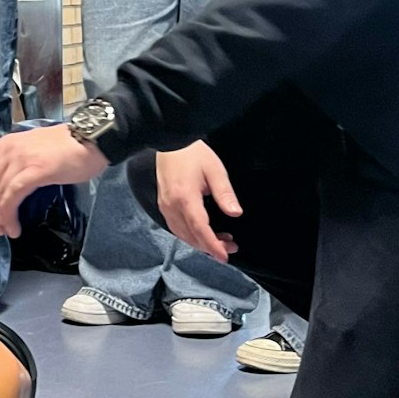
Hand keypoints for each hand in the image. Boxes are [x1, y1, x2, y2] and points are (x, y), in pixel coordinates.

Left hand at [0, 127, 108, 237]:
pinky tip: (14, 225)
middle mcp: (9, 149)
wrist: (93, 138)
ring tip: (8, 231)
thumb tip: (13, 186)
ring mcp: (21, 159)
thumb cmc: (69, 147)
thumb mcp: (36, 151)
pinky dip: (9, 213)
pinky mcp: (34, 171)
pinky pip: (12, 196)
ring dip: (0, 217)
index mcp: (7, 144)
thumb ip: (20, 164)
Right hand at [155, 141, 239, 261]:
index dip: (213, 245)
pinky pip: (176, 227)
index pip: (200, 228)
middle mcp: (171, 206)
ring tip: (220, 240)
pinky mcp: (163, 204)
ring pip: (182, 234)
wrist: (169, 141)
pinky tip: (202, 232)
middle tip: (230, 246)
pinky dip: (190, 234)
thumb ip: (224, 194)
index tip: (225, 256)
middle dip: (210, 246)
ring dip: (200, 241)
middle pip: (190, 235)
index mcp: (185, 198)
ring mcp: (165, 206)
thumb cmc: (193, 153)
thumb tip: (235, 213)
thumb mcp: (215, 170)